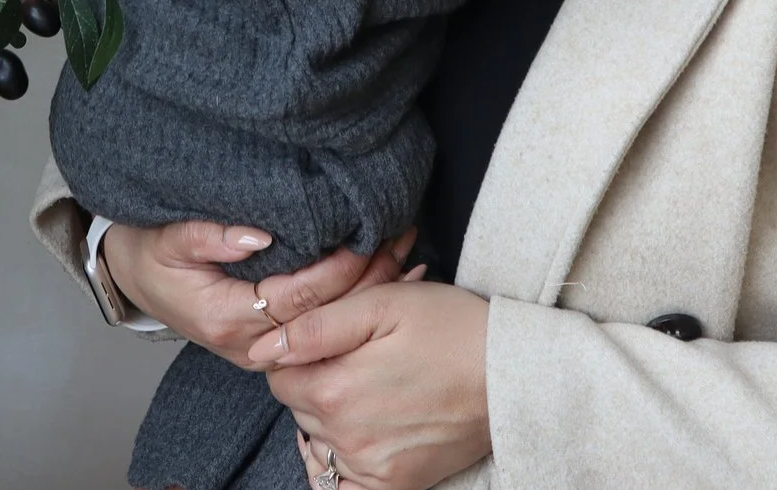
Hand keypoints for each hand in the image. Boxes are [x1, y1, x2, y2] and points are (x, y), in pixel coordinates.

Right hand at [99, 221, 418, 370]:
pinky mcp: (273, 342)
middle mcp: (250, 343)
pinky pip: (323, 329)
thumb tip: (259, 236)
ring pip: (329, 329)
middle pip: (324, 319)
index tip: (368, 235)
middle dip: (367, 279)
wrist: (133, 277)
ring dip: (370, 292)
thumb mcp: (168, 237)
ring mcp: (263, 348)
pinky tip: (391, 281)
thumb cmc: (150, 254)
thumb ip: (209, 237)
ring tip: (408, 253)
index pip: (298, 298)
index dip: (337, 268)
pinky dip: (358, 305)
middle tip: (403, 238)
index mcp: (226, 317)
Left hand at [255, 281, 492, 489]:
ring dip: (330, 418)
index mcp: (336, 389)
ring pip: (319, 443)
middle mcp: (348, 438)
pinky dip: (340, 467)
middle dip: (315, 382)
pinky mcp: (396, 486)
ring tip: (370, 390)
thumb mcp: (384, 303)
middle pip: (298, 408)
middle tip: (359, 358)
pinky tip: (360, 437)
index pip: (278, 376)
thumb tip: (262, 346)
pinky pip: (341, 488)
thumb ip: (316, 324)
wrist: (514, 373)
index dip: (297, 352)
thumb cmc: (451, 327)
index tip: (329, 340)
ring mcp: (372, 469)